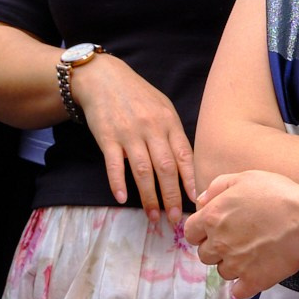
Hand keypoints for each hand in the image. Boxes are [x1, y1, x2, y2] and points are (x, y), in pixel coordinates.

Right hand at [66, 50, 197, 212]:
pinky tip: (122, 198)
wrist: (103, 78)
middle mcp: (151, 128)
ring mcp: (129, 133)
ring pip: (143, 170)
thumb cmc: (136, 95)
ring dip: (149, 197)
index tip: (195, 201)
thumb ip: (173, 133)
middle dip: (171, 196)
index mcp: (169, 122)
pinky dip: (118, 182)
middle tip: (174, 220)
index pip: (184, 155)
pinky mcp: (107, 137)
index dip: (190, 180)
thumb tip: (186, 163)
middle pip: (166, 168)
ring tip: (153, 216)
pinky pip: (114, 164)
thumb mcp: (162, 107)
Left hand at [186, 167, 298, 292]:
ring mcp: (235, 264)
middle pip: (205, 255)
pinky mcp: (253, 280)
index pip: (190, 233)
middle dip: (217, 249)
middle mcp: (219, 243)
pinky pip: (238, 291)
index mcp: (212, 218)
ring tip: (253, 254)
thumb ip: (216, 187)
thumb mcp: (245, 178)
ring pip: (222, 272)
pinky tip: (256, 273)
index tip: (214, 231)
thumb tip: (201, 202)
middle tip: (238, 241)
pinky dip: (245, 285)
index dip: (201, 232)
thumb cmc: (278, 195)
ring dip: (233, 266)